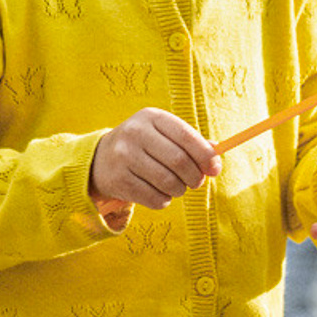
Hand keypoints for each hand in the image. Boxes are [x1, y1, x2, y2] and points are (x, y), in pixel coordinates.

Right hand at [90, 109, 221, 215]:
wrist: (101, 158)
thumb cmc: (145, 146)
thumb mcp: (165, 135)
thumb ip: (192, 143)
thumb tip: (216, 160)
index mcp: (152, 117)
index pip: (186, 136)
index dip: (205, 155)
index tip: (215, 169)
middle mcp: (135, 133)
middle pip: (179, 160)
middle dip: (195, 176)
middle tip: (196, 182)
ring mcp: (123, 156)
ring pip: (167, 182)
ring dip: (180, 190)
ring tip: (177, 187)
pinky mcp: (118, 179)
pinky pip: (153, 198)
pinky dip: (164, 200)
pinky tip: (160, 193)